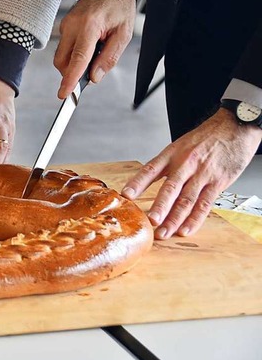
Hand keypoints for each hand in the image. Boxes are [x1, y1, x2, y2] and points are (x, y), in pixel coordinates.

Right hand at [54, 0, 135, 98]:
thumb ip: (109, 57)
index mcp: (90, 25)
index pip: (78, 58)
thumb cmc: (118, 6)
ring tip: (94, 52)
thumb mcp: (124, 33)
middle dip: (72, 73)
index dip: (70, 79)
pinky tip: (88, 45)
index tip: (64, 93)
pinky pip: (64, 48)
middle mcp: (73, 25)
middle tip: (91, 71)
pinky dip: (74, 54)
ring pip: (61, 57)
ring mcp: (65, 25)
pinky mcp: (63, 26)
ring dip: (74, 63)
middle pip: (63, 62)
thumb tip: (94, 77)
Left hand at [122, 109, 261, 239]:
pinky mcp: (218, 182)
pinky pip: (205, 203)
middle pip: (170, 188)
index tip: (125, 195)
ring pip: (187, 200)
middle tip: (150, 222)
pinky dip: (195, 219)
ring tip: (164, 232)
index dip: (137, 183)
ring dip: (174, 218)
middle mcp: (185, 164)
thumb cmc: (204, 138)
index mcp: (171, 154)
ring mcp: (202, 174)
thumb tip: (144, 183)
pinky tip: (186, 229)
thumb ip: (165, 165)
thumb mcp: (179, 145)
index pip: (150, 169)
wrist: (234, 127)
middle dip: (159, 207)